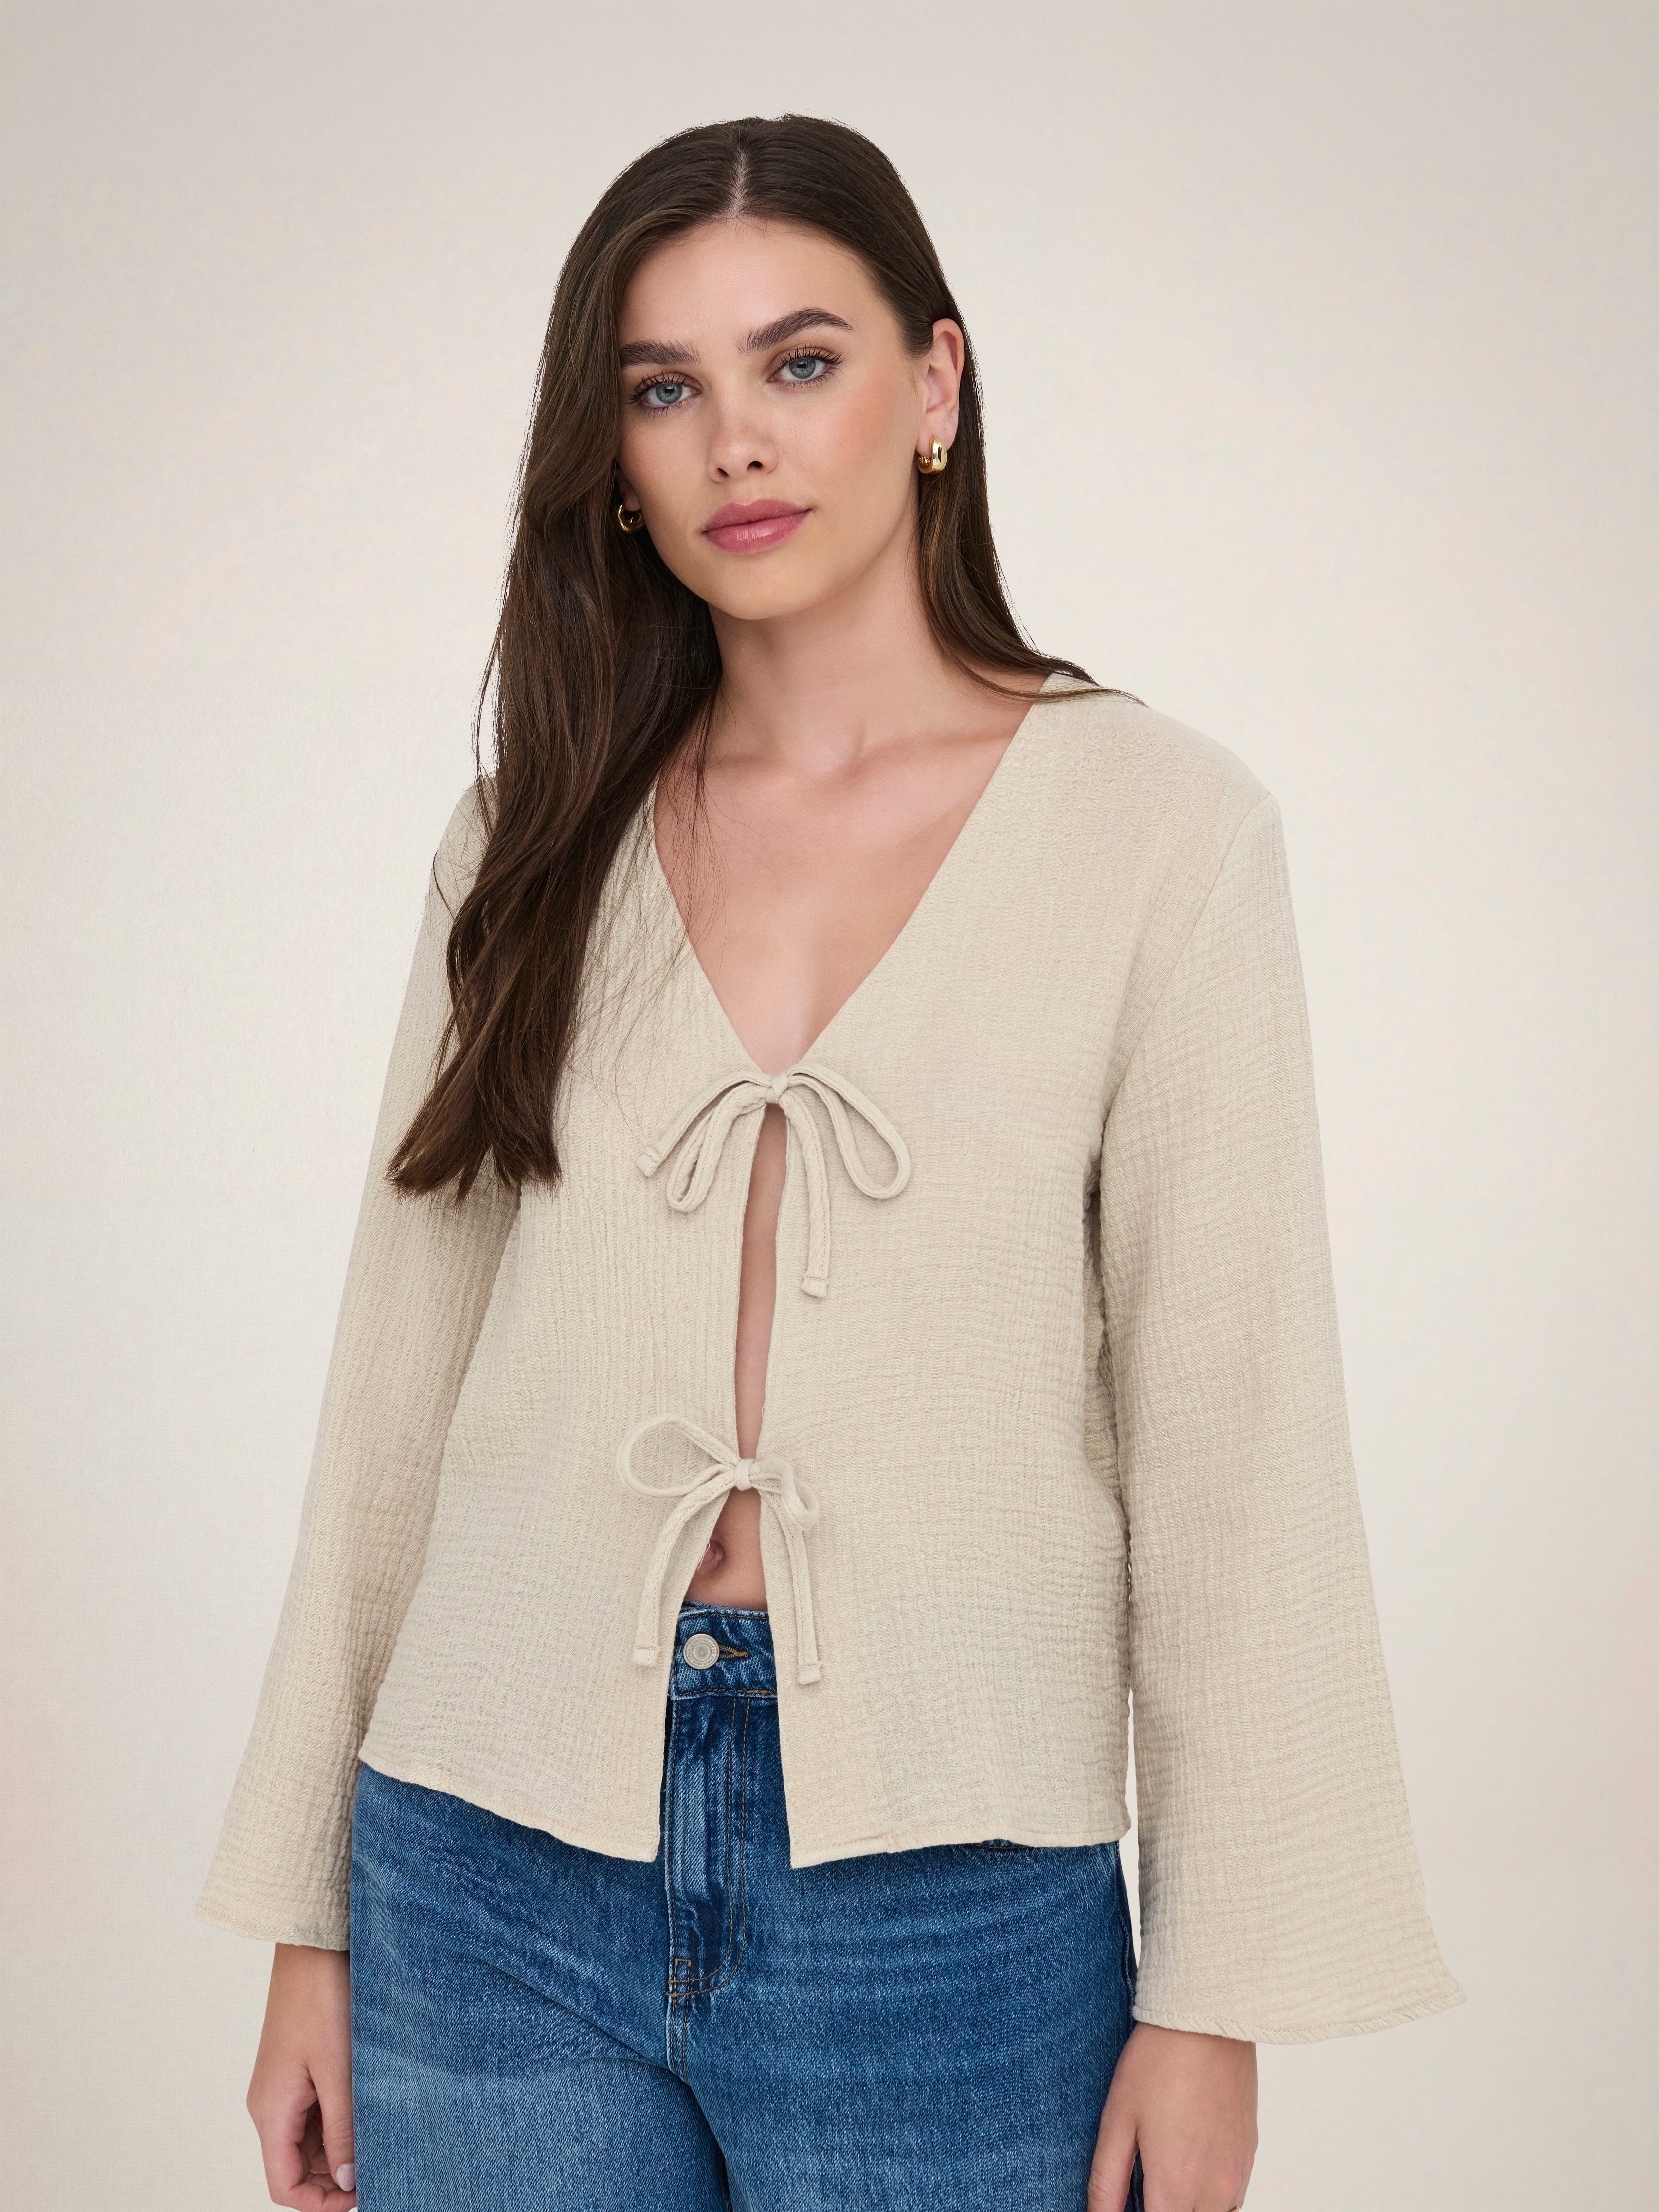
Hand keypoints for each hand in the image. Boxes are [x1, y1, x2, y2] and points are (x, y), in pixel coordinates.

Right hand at [246, 1942, 357, 2209]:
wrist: (312, 1944)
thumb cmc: (322, 1998)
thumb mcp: (338, 2069)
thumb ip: (342, 2128)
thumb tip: (349, 2180)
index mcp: (271, 2111)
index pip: (284, 2186)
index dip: (321, 2203)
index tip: (364, 2195)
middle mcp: (269, 2104)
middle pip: (295, 2167)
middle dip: (333, 2179)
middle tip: (380, 2170)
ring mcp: (281, 2086)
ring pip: (305, 2142)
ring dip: (337, 2150)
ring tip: (378, 2141)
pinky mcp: (295, 2069)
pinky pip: (312, 2112)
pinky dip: (336, 2123)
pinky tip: (366, 2113)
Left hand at [1087, 2021, 1256, 2211]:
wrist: (1207, 2019)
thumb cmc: (1158, 2062)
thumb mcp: (1117, 2120)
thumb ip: (1106, 2182)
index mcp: (1175, 2186)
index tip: (1128, 2198)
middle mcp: (1214, 2191)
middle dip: (1160, 2208)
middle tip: (1142, 2180)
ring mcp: (1237, 2175)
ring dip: (1184, 2204)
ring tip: (1163, 2166)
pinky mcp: (1250, 2156)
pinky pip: (1230, 2197)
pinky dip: (1207, 2192)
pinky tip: (1187, 2155)